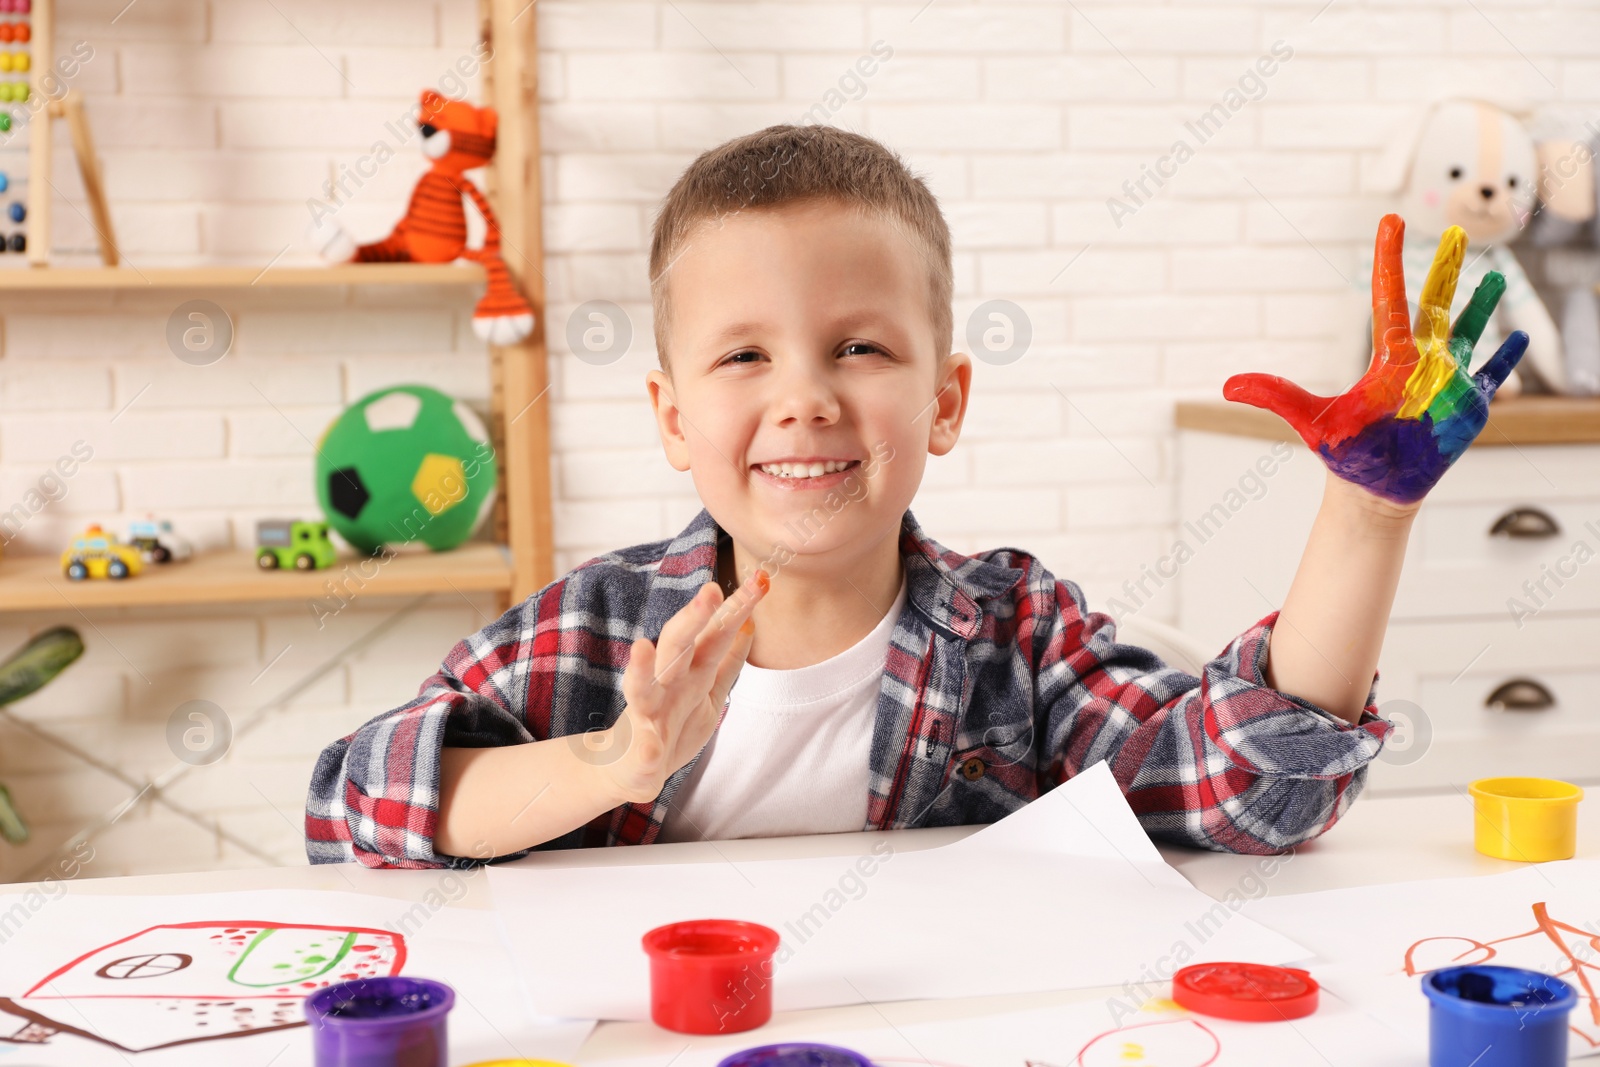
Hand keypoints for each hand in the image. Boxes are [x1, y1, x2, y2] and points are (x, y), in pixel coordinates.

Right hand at [590, 569, 767, 804]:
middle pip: (677, 645)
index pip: (715, 632)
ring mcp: (647, 713)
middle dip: (692, 619)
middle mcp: (666, 683)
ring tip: (641, 647)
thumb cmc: (672, 725)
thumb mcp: (708, 691)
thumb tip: (749, 623)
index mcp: (689, 670)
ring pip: (642, 686)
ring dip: (642, 668)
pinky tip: (650, 749)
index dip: (736, 608)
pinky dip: (645, 748)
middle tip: (710, 591)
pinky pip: (641, 748)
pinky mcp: (637, 750)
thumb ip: (728, 661)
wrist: (631, 769)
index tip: (761, 581)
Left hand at [1223, 214, 1527, 505]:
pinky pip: (1495, 376)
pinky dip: (1509, 358)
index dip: (1391, 261)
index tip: (1391, 221)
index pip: (1389, 299)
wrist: (1373, 489)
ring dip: (1484, 305)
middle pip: (1437, 306)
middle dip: (1448, 270)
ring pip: (1471, 332)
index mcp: (1388, 357)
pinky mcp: (1470, 407)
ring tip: (1496, 273)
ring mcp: (1448, 381)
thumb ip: (1276, 397)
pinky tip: (1521, 337)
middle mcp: (1421, 361)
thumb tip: (1227, 385)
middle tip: (1459, 231)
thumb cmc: (1346, 453)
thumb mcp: (1311, 422)